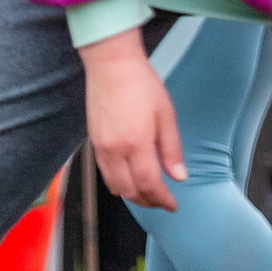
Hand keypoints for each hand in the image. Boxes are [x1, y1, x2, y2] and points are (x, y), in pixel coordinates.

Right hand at [77, 30, 184, 210]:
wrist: (111, 65)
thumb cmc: (142, 84)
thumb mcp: (166, 114)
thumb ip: (171, 149)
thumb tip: (179, 176)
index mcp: (136, 143)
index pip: (149, 185)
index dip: (162, 200)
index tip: (172, 205)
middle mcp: (114, 150)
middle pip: (130, 191)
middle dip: (148, 201)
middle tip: (163, 201)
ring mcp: (100, 148)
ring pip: (114, 187)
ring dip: (132, 195)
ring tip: (149, 193)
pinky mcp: (92, 143)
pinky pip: (104, 174)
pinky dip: (118, 183)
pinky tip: (130, 178)